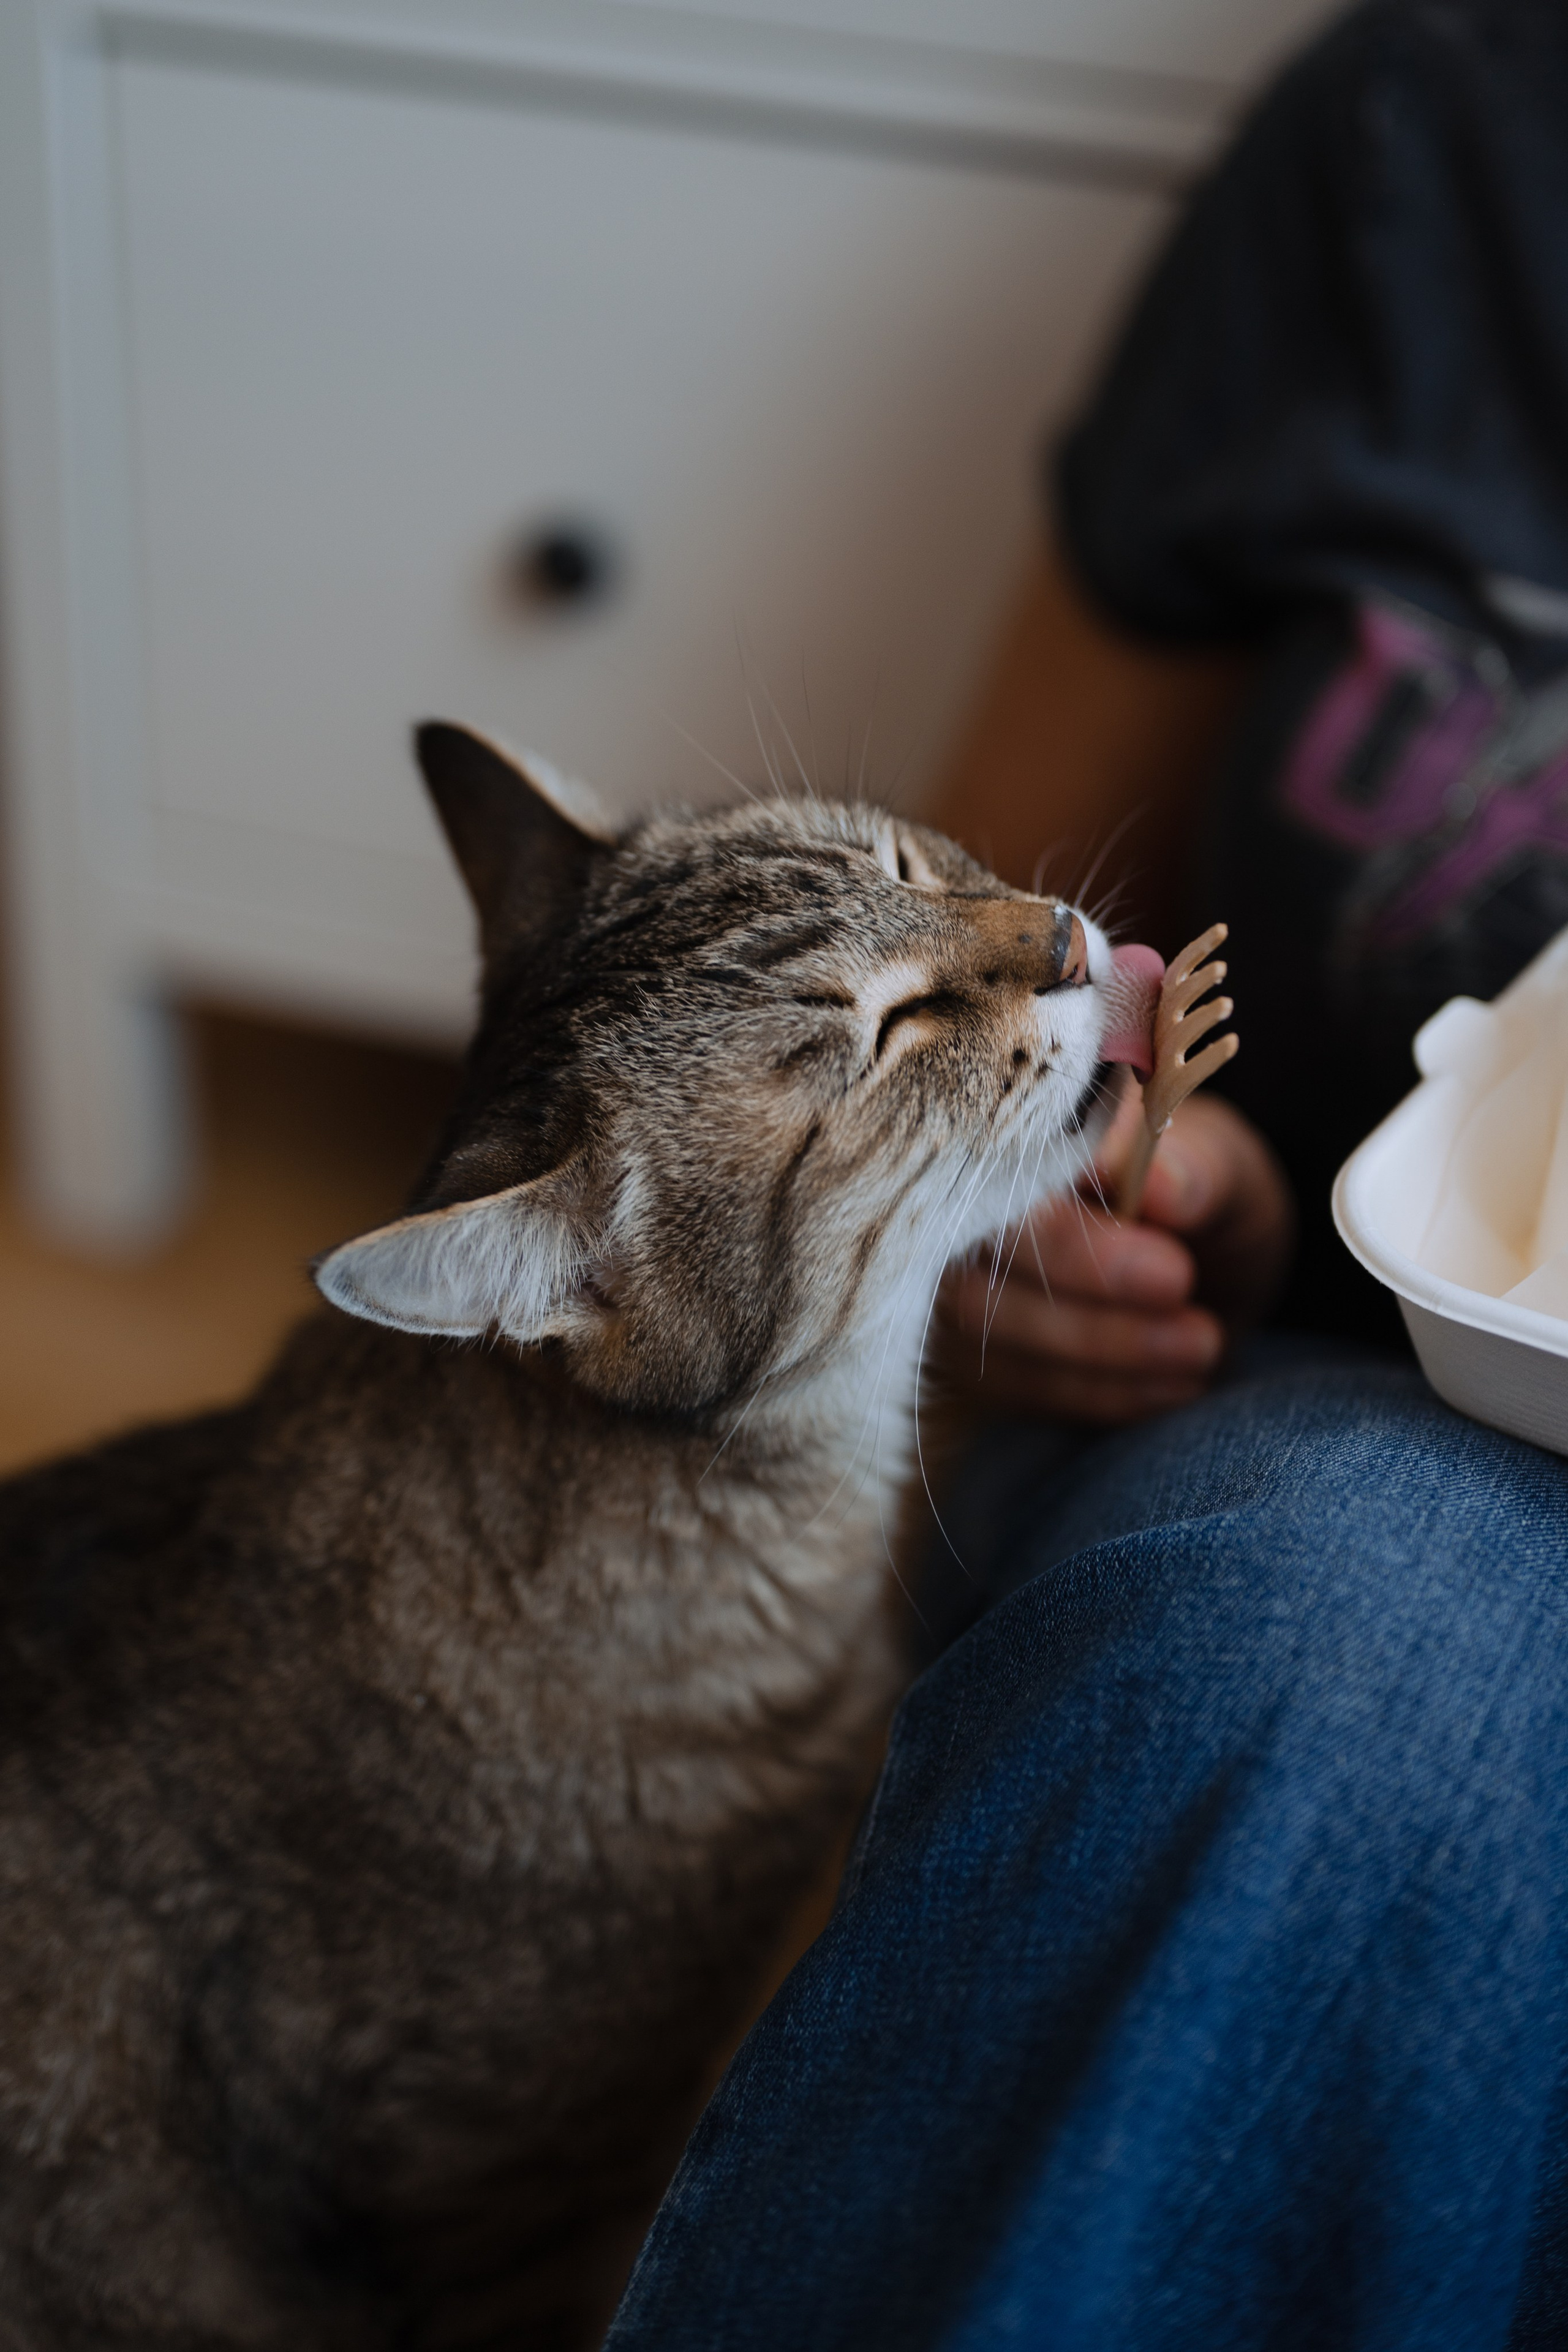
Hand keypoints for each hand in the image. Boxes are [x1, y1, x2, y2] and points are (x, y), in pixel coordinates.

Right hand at [937, 1087, 1294, 1424]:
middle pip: (978, 1278)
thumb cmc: (1201, 1189)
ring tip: (1202, 1352)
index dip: (1077, 1246)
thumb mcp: (1225, 1169)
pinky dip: (1095, 1395)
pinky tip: (1172, 1387)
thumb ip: (1200, 1173)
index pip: (1007, 1192)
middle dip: (1090, 1323)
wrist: (1196, 1252)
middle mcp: (960, 1202)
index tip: (1173, 1274)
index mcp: (1021, 1129)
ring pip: (986, 1338)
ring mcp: (953, 1276)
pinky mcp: (968, 1346)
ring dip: (1101, 1364)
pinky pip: (1009, 1386)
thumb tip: (1164, 1190)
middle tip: (1199, 1334)